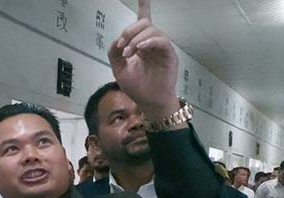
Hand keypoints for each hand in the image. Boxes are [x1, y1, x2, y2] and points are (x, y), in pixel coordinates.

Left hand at [108, 0, 180, 119]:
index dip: (144, 6)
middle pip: (144, 23)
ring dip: (136, 39)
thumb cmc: (137, 87)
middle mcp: (152, 43)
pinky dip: (148, 42)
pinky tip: (140, 49)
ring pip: (151, 30)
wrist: (148, 102)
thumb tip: (117, 40)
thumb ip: (114, 53)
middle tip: (121, 45)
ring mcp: (161, 48)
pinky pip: (160, 40)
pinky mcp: (169, 54)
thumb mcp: (119, 69)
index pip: (143, 22)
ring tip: (128, 52)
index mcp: (141, 44)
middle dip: (129, 30)